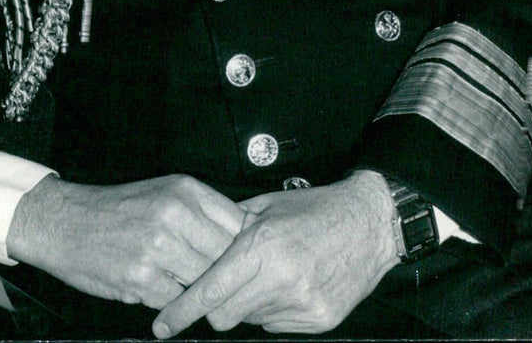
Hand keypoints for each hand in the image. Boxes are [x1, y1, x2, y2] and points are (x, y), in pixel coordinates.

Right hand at [7, 172, 243, 309]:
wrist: (65, 223)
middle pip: (227, 256)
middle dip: (226, 273)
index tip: (244, 259)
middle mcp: (175, 214)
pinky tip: (161, 292)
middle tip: (222, 283)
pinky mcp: (142, 278)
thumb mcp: (163, 193)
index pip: (238, 223)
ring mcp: (159, 246)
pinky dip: (174, 303)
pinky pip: (178, 301)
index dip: (244, 246)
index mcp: (184, 190)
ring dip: (200, 291)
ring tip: (190, 289)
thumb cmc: (116, 210)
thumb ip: (200, 212)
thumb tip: (240, 238)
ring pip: (206, 281)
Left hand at [153, 169, 399, 335]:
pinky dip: (275, 309)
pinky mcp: (319, 319)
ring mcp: (302, 303)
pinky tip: (290, 284)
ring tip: (268, 274)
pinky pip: (278, 325)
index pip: (210, 290)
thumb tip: (195, 244)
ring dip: (249, 303)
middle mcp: (281, 278)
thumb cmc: (314, 209)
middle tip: (226, 284)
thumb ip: (229, 227)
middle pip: (225, 314)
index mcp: (263, 246)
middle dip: (216, 304)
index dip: (181, 310)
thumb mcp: (266, 207)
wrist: (370, 224)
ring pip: (251, 319)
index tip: (161, 325)